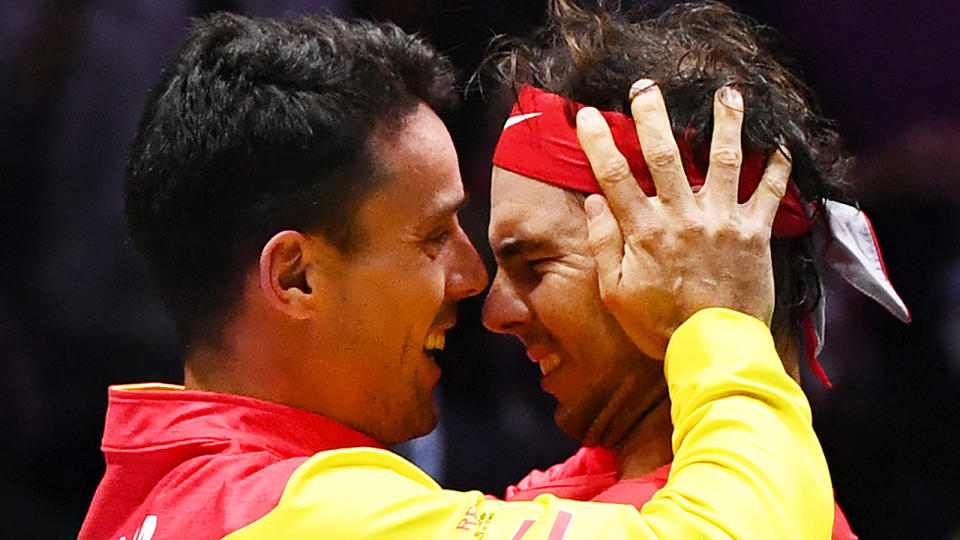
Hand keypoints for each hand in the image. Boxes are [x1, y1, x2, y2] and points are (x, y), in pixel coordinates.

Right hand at [576, 80, 790, 359]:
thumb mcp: (616, 292)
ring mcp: (722, 221)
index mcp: (645, 230)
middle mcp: (684, 216)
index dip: (599, 143)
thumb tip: (596, 203)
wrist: (714, 348)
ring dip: (725, 124)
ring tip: (728, 94)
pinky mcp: (755, 234)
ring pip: (723, 161)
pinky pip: (771, 194)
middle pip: (665, 155)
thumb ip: (604, 245)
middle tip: (647, 87)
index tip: (589, 116)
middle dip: (653, 117)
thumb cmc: (659, 325)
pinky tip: (782, 144)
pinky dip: (778, 168)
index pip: (616, 176)